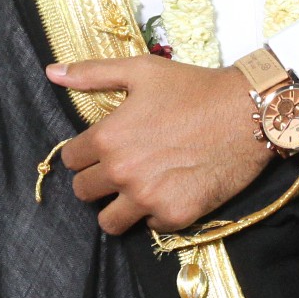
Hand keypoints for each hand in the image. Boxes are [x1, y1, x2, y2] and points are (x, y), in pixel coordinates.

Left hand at [48, 56, 269, 234]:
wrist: (247, 113)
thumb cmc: (193, 88)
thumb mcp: (141, 71)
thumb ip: (92, 74)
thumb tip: (51, 72)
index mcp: (108, 138)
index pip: (70, 160)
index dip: (84, 153)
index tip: (101, 149)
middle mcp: (122, 172)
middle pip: (83, 193)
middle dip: (97, 181)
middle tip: (121, 168)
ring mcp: (148, 198)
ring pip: (109, 222)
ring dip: (118, 208)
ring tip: (137, 190)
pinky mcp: (175, 216)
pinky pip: (149, 226)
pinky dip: (156, 213)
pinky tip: (170, 191)